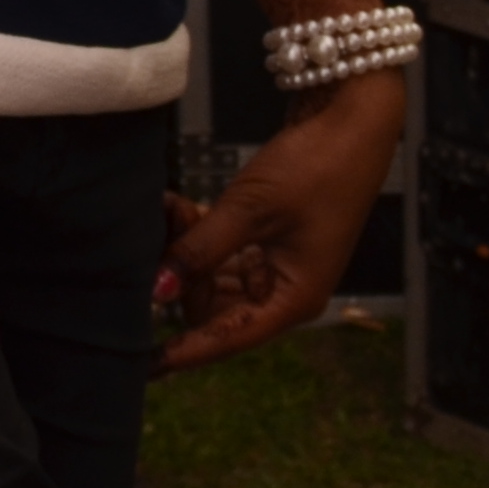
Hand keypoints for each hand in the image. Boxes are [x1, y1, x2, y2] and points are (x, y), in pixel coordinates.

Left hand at [157, 71, 402, 372]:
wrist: (349, 121)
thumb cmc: (314, 169)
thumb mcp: (249, 210)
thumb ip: (200, 250)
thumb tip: (156, 291)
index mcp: (293, 299)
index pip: (227, 338)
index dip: (182, 351)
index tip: (139, 367)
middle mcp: (285, 291)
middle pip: (212, 308)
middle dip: (179, 274)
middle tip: (166, 227)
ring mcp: (277, 265)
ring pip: (210, 278)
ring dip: (185, 249)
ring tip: (173, 207)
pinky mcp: (268, 240)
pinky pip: (220, 252)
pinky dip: (198, 232)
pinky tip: (179, 204)